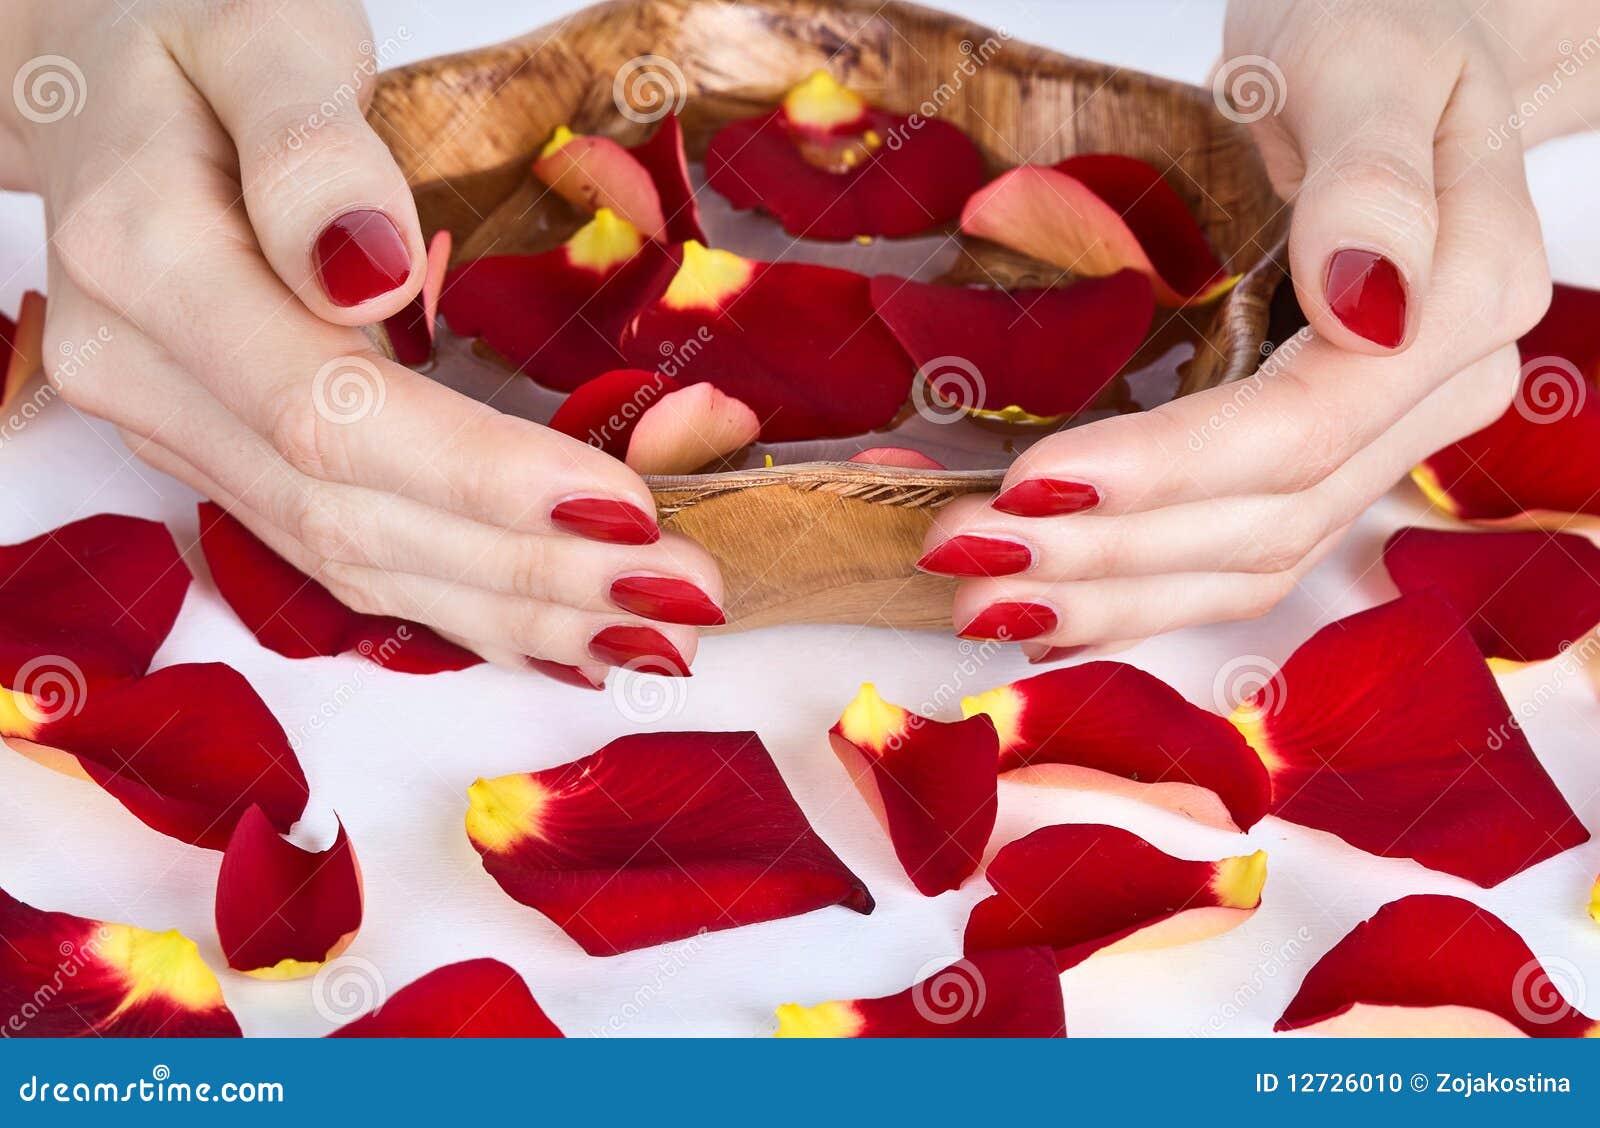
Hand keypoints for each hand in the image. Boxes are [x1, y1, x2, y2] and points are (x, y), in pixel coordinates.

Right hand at [2, 0, 721, 674]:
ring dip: (511, 613)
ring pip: (349, 560)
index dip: (481, 477)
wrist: (109, 79)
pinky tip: (557, 638)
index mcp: (146, 262)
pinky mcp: (223, 456)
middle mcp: (147, 376)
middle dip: (528, 570)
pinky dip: (459, 604)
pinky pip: (340, 553)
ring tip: (649, 637)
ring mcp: (177, 430)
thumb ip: (306, 148)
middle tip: (681, 594)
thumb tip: (373, 270)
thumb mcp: (259, 32)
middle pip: (351, 515)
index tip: (623, 509)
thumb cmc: (197, 30)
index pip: (328, 414)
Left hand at [920, 0, 1563, 652]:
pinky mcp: (1324, 454)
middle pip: (1270, 515)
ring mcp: (1383, 437)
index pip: (1304, 427)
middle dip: (1110, 550)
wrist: (1386, 45)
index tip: (1036, 482)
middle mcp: (1432, 394)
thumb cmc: (1374, 31)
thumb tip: (1368, 300)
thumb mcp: (1367, 62)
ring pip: (1253, 559)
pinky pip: (1241, 551)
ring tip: (984, 601)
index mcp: (1461, 302)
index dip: (1168, 470)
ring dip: (1112, 595)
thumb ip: (1374, 179)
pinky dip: (1143, 593)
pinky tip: (1054, 613)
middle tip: (967, 552)